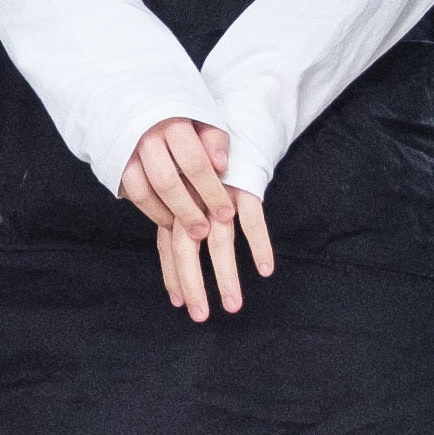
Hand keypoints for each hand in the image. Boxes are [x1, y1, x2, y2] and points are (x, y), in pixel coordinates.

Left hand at [121, 118, 268, 320]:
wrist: (233, 118)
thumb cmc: (209, 158)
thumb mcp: (190, 183)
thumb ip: (182, 213)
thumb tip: (178, 253)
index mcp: (178, 203)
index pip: (169, 245)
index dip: (173, 275)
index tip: (178, 303)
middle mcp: (195, 201)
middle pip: (189, 249)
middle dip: (194, 285)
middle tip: (200, 316)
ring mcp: (220, 195)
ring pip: (221, 242)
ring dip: (227, 276)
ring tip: (233, 306)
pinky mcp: (245, 186)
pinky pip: (254, 220)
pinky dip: (259, 244)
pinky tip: (265, 270)